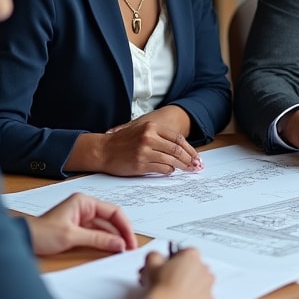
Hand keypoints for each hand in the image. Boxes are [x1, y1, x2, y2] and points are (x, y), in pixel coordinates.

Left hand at [26, 192, 137, 255]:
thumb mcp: (72, 237)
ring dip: (113, 239)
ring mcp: (82, 218)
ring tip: (122, 251)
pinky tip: (111, 249)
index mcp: (85, 202)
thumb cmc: (42, 233)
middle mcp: (85, 207)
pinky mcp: (78, 229)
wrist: (23, 240)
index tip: (130, 241)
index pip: (113, 211)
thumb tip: (119, 244)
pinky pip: (97, 234)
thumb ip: (98, 240)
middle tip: (129, 248)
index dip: (125, 226)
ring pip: (105, 228)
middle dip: (121, 233)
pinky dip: (104, 242)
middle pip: (111, 220)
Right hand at [71, 107, 202, 176]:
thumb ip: (159, 136)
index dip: (190, 149)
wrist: (102, 150)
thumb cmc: (122, 141)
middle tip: (196, 166)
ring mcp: (144, 151)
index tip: (196, 156)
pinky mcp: (140, 164)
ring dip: (181, 166)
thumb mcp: (141, 130)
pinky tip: (170, 171)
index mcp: (151, 127)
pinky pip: (161, 168)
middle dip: (189, 159)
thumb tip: (179, 147)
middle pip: (177, 149)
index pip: (178, 138)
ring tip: (188, 169)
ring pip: (171, 160)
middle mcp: (149, 137)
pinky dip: (168, 170)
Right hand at [140, 246, 213, 298]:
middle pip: (193, 267)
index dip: (174, 261)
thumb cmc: (160, 286)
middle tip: (167, 283)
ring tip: (174, 295)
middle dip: (182, 273)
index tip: (166, 268)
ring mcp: (208, 285)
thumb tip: (156, 257)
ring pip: (200, 283)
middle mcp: (204, 268)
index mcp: (191, 255)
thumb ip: (155, 256)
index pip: (184, 253)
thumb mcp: (151, 265)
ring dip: (190, 286)